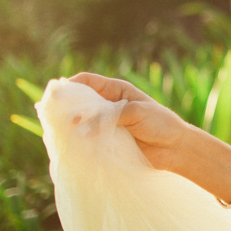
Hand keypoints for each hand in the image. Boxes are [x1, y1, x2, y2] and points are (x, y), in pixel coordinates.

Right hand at [69, 72, 190, 171]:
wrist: (175, 149)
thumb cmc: (160, 123)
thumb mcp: (136, 113)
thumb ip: (110, 116)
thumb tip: (81, 125)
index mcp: (116, 91)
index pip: (88, 82)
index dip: (72, 85)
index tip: (58, 93)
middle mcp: (108, 106)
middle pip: (81, 102)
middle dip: (68, 107)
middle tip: (55, 116)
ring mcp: (107, 125)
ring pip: (83, 123)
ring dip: (73, 127)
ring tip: (61, 132)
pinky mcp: (108, 142)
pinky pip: (89, 140)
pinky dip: (81, 142)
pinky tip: (72, 145)